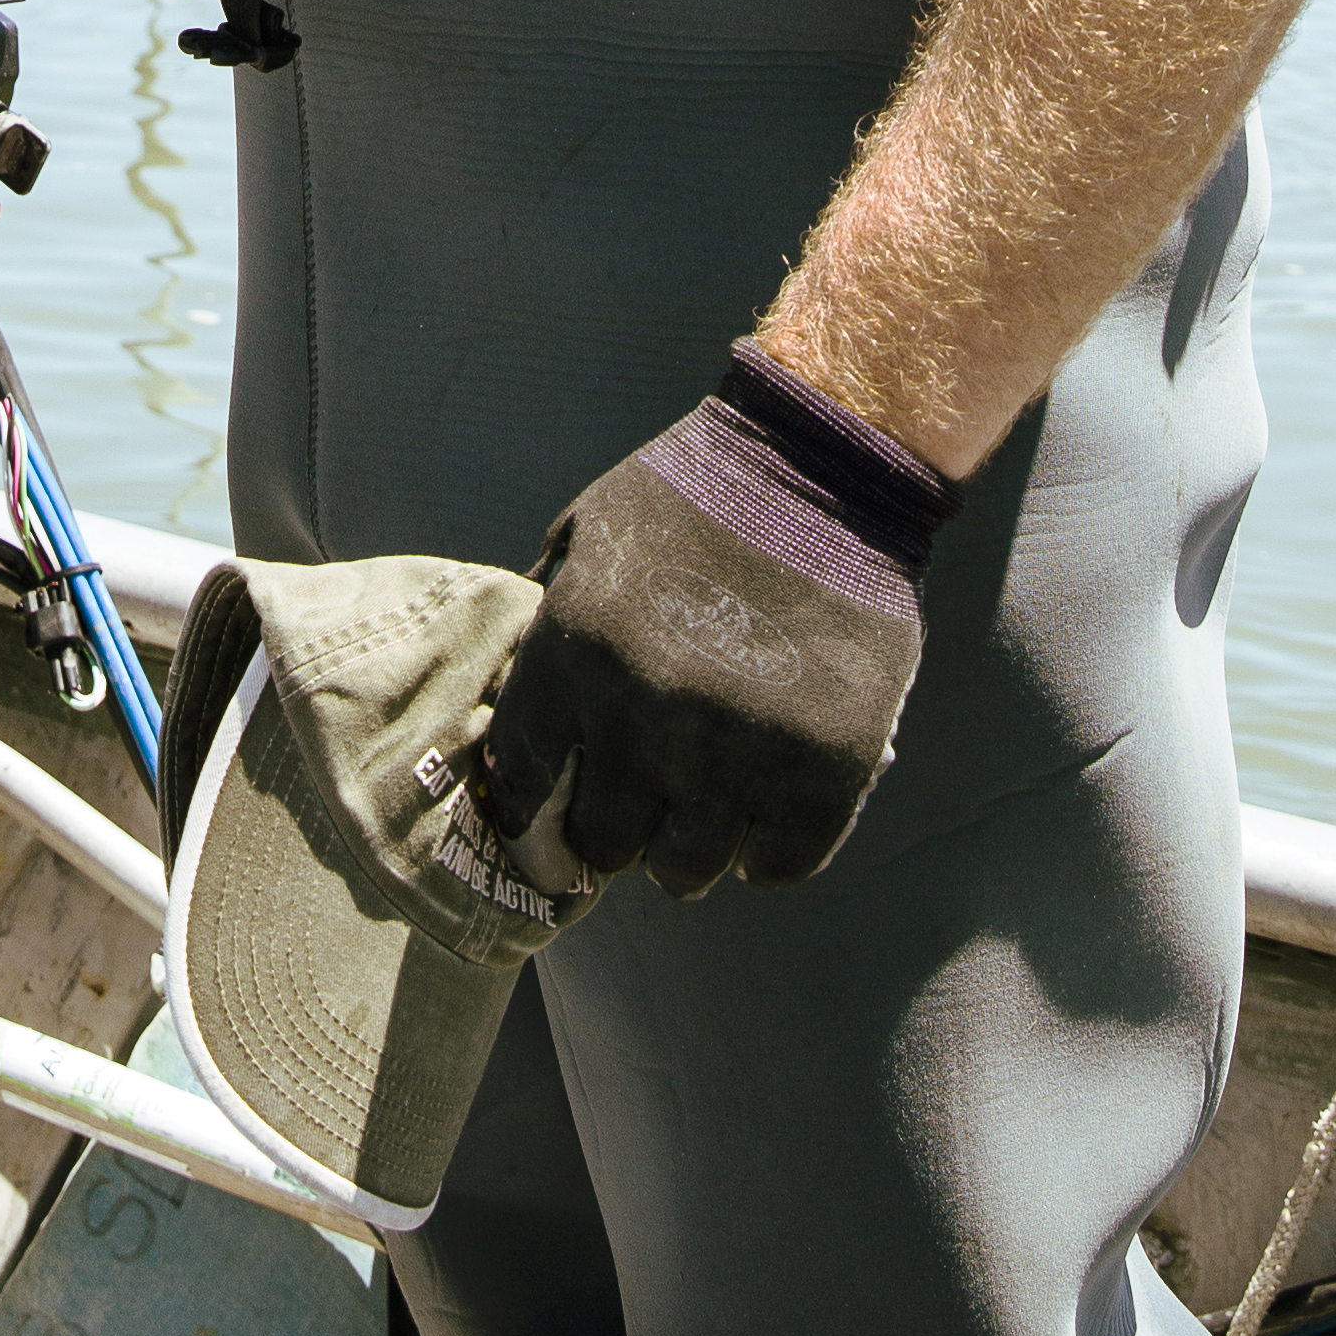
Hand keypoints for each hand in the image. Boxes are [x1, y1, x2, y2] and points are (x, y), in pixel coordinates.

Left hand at [475, 347, 954, 898]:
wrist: (820, 464)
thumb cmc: (692, 494)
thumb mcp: (589, 538)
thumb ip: (548, 628)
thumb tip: (511, 719)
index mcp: (577, 651)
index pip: (522, 779)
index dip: (534, 798)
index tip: (555, 799)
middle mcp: (647, 712)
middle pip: (605, 843)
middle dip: (617, 828)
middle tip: (642, 804)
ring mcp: (738, 749)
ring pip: (688, 871)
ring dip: (692, 849)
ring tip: (706, 811)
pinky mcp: (825, 769)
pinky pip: (780, 867)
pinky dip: (771, 851)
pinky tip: (769, 812)